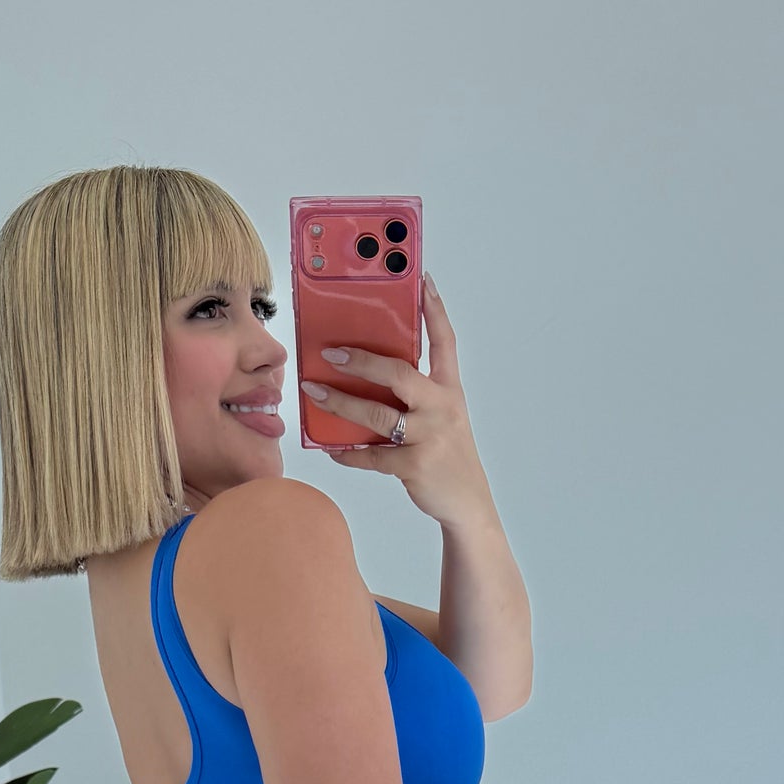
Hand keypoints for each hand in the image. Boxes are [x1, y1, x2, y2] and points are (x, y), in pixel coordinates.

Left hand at [297, 277, 494, 524]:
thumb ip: (416, 395)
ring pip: (377, 413)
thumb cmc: (448, 454)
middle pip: (399, 373)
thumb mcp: (444, 417)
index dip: (434, 310)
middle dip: (362, 361)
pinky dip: (349, 452)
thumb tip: (368, 375)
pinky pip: (372, 455)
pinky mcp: (415, 465)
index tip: (422, 281)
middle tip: (331, 353)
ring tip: (315, 393)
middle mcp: (442, 407)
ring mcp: (429, 436)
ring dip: (341, 402)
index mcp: (449, 391)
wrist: (468, 502)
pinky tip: (332, 448)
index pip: (444, 342)